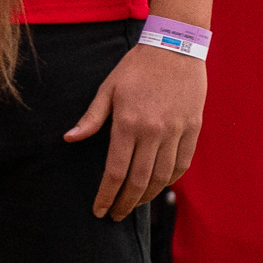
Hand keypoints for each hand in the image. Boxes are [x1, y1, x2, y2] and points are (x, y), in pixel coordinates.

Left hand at [66, 40, 206, 218]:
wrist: (176, 47)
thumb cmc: (136, 67)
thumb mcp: (108, 89)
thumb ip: (91, 118)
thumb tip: (70, 139)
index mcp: (128, 123)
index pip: (115, 171)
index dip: (106, 195)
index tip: (99, 211)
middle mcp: (153, 132)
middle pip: (139, 180)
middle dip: (125, 203)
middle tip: (116, 215)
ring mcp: (176, 131)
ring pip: (162, 176)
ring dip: (148, 196)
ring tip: (135, 203)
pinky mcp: (193, 128)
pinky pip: (182, 162)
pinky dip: (171, 179)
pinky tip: (160, 185)